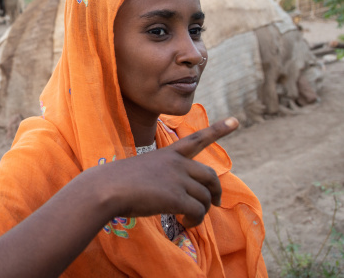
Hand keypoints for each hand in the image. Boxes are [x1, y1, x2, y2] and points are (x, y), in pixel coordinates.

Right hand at [97, 117, 238, 227]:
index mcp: (168, 153)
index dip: (218, 130)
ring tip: (189, 219)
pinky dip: (195, 220)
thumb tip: (174, 196)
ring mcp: (178, 179)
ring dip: (201, 211)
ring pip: (204, 198)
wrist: (107, 188)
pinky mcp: (176, 197)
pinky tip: (185, 222)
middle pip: (210, 176)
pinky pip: (198, 211)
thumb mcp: (142, 170)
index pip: (197, 139)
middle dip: (216, 191)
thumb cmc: (118, 181)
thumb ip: (162, 177)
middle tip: (215, 202)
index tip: (236, 121)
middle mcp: (177, 163)